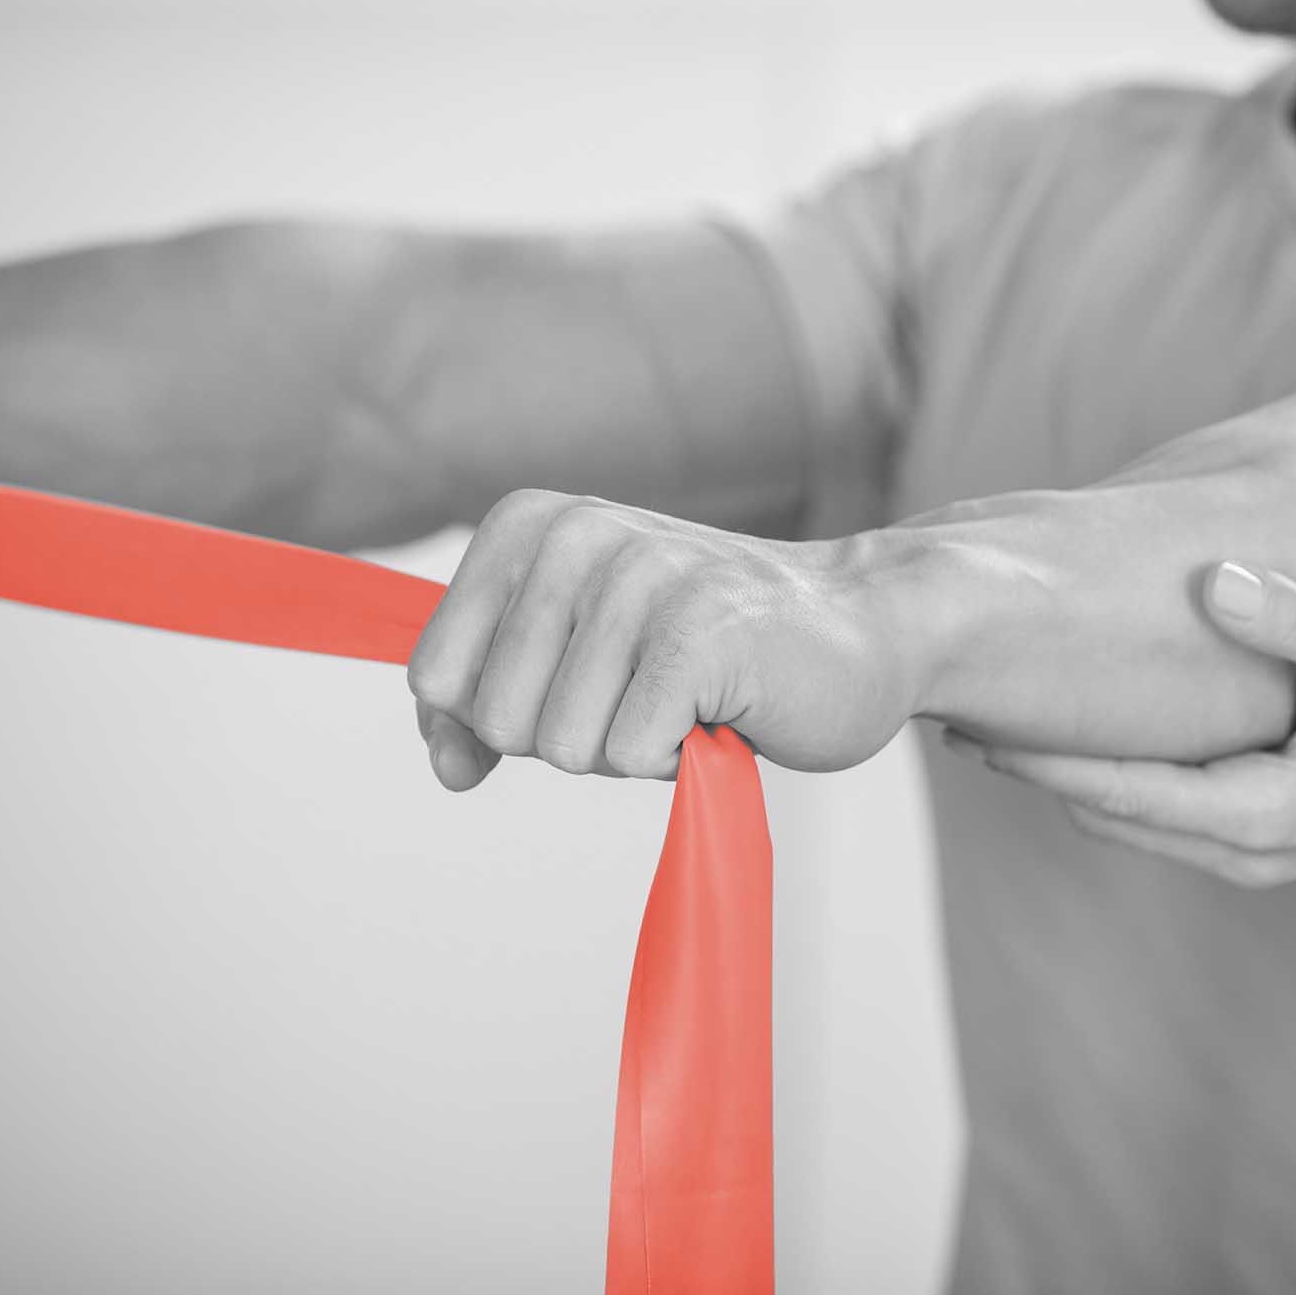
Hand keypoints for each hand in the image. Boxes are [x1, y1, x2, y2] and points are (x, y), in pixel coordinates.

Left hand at [407, 490, 921, 787]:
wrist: (860, 630)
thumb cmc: (709, 652)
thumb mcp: (575, 661)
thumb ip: (484, 706)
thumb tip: (448, 768)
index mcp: (529, 526)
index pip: (435, 678)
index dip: (504, 717)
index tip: (584, 687)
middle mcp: (577, 535)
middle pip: (498, 718)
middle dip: (576, 735)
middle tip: (649, 692)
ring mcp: (643, 576)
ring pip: (563, 745)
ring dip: (633, 749)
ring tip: (689, 698)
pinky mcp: (701, 631)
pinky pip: (630, 755)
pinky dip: (679, 762)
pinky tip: (722, 711)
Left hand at [946, 563, 1295, 886]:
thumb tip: (1220, 579)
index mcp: (1258, 812)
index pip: (1115, 791)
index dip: (1037, 760)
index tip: (968, 728)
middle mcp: (1243, 850)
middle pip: (1103, 813)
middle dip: (1033, 770)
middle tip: (957, 716)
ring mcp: (1251, 856)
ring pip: (1129, 820)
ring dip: (1067, 779)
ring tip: (998, 724)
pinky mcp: (1261, 843)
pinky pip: (1162, 817)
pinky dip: (1112, 782)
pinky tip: (1083, 738)